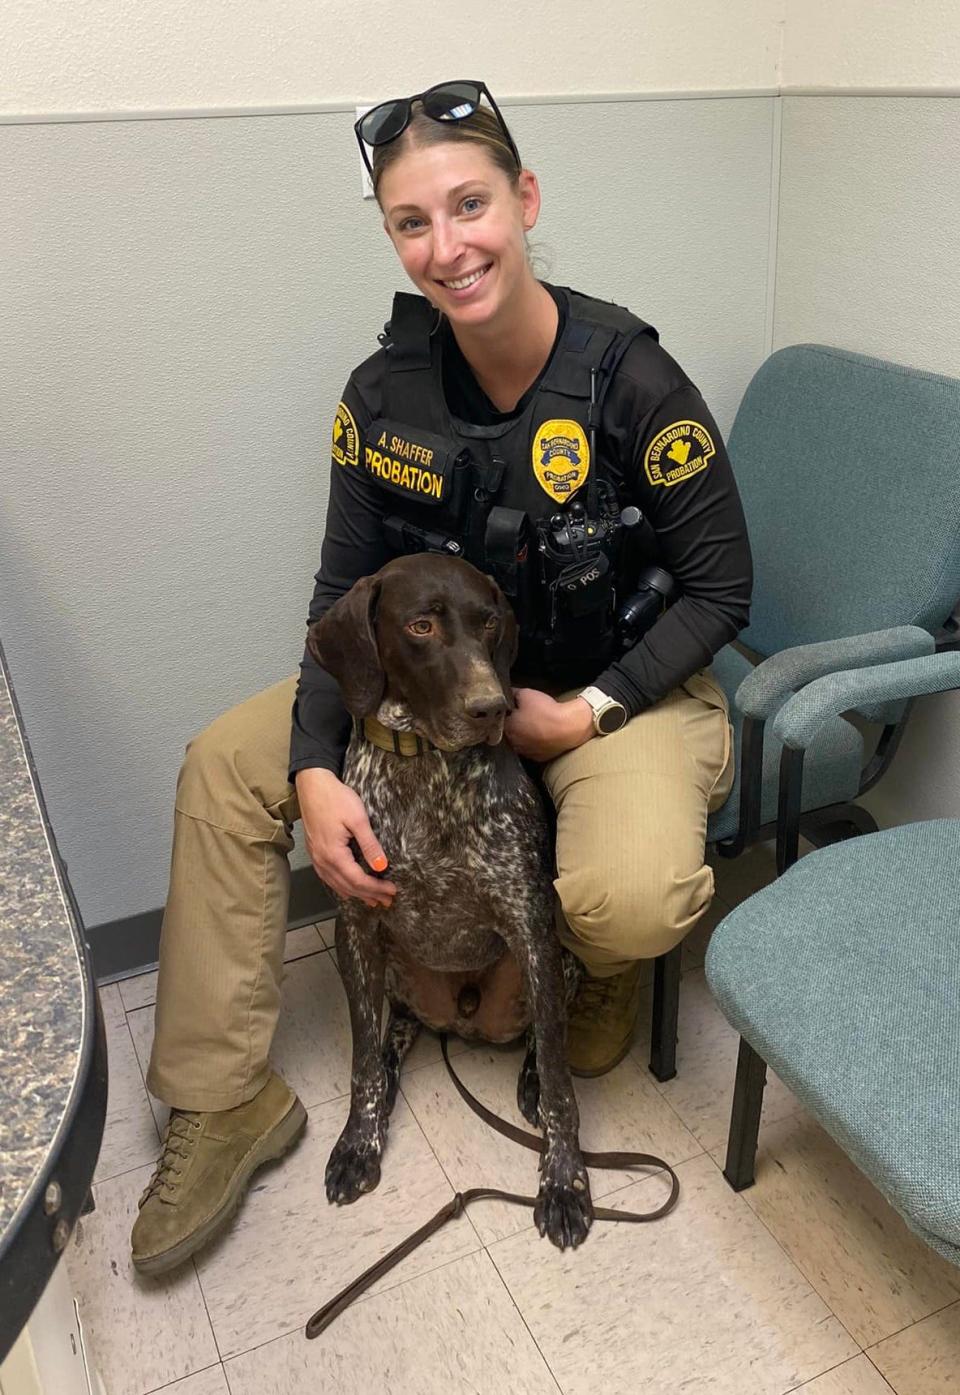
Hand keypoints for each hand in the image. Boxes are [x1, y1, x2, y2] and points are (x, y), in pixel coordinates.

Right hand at [295, 767, 396, 909]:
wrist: (312, 784)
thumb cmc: (336, 798)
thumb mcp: (358, 819)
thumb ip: (370, 845)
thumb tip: (381, 867)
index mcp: (334, 855)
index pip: (358, 881)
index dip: (376, 888)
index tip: (392, 891)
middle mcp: (323, 861)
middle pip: (348, 886)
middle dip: (369, 895)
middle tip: (387, 901)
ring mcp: (316, 857)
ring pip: (337, 884)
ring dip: (356, 894)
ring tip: (372, 900)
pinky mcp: (315, 852)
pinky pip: (327, 877)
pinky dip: (340, 886)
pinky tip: (347, 890)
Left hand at [503, 688, 593, 761]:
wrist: (568, 728)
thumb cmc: (546, 711)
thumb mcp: (526, 694)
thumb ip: (512, 693)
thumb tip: (506, 693)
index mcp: (507, 727)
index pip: (499, 719)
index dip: (505, 712)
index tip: (511, 707)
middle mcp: (513, 743)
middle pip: (507, 731)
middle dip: (512, 723)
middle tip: (522, 714)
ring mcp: (525, 752)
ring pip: (519, 741)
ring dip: (523, 734)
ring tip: (533, 724)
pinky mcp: (538, 758)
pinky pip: (532, 749)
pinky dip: (534, 742)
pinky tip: (541, 734)